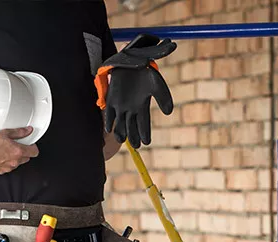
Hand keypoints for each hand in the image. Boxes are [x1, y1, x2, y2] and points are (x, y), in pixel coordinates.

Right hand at [0, 127, 38, 173]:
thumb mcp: (5, 133)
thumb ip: (19, 132)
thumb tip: (27, 131)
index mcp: (18, 152)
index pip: (34, 152)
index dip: (33, 147)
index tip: (30, 144)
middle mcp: (14, 162)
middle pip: (26, 158)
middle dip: (24, 152)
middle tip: (17, 145)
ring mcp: (7, 168)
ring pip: (17, 163)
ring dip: (15, 158)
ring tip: (6, 150)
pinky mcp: (0, 171)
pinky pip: (7, 167)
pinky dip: (6, 162)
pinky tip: (0, 156)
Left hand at [95, 34, 175, 148]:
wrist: (131, 58)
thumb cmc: (146, 71)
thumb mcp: (156, 83)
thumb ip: (163, 97)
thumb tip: (169, 112)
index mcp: (142, 106)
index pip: (144, 124)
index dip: (145, 133)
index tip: (147, 142)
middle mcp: (131, 108)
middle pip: (132, 127)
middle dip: (133, 136)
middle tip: (136, 145)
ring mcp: (120, 104)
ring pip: (120, 123)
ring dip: (120, 132)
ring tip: (122, 138)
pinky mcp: (110, 98)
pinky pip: (108, 113)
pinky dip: (109, 121)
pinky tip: (109, 128)